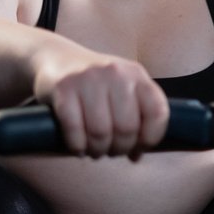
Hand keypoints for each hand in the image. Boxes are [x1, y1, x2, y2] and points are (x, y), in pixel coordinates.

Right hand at [34, 55, 168, 158]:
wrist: (56, 57)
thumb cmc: (94, 84)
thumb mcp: (121, 91)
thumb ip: (135, 119)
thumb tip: (136, 155)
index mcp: (136, 74)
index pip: (157, 113)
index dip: (150, 139)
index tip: (137, 147)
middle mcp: (115, 73)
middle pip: (126, 128)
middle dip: (119, 149)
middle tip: (110, 151)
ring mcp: (88, 78)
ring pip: (100, 132)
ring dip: (97, 150)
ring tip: (94, 150)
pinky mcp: (63, 87)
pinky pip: (74, 129)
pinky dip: (77, 146)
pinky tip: (78, 147)